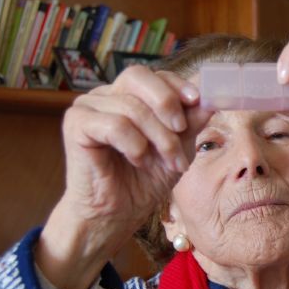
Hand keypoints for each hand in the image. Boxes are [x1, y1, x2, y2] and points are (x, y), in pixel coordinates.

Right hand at [37, 66, 210, 288]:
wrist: (117, 214)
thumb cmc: (145, 180)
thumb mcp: (179, 146)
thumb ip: (192, 119)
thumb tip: (212, 95)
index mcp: (129, 95)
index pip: (155, 75)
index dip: (178, 85)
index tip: (197, 100)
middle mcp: (106, 95)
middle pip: (137, 76)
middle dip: (166, 103)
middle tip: (181, 129)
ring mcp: (88, 107)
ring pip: (131, 107)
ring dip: (159, 137)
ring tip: (168, 162)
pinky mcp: (76, 124)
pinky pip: (113, 124)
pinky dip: (134, 144)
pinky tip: (138, 160)